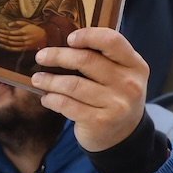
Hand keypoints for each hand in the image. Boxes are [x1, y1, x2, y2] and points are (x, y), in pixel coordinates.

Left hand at [0, 20, 47, 51]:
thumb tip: (8, 24)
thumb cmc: (36, 29)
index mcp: (24, 31)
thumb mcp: (28, 23)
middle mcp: (23, 38)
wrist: (46, 38)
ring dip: (0, 40)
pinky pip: (13, 49)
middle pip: (7, 37)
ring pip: (9, 43)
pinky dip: (6, 47)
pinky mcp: (24, 49)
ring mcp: (23, 45)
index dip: (0, 31)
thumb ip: (18, 23)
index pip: (9, 32)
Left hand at [31, 28, 149, 152]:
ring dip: (49, 80)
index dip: (88, 35)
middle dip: (57, 56)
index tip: (69, 39)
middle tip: (41, 57)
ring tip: (37, 79)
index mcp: (135, 65)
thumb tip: (60, 42)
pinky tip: (47, 98)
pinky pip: (67, 105)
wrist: (124, 136)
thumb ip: (102, 57)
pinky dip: (52, 99)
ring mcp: (115, 104)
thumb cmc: (115, 96)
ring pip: (73, 84)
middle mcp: (129, 84)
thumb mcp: (120, 74)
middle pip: (86, 61)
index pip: (112, 41)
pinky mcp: (100, 122)